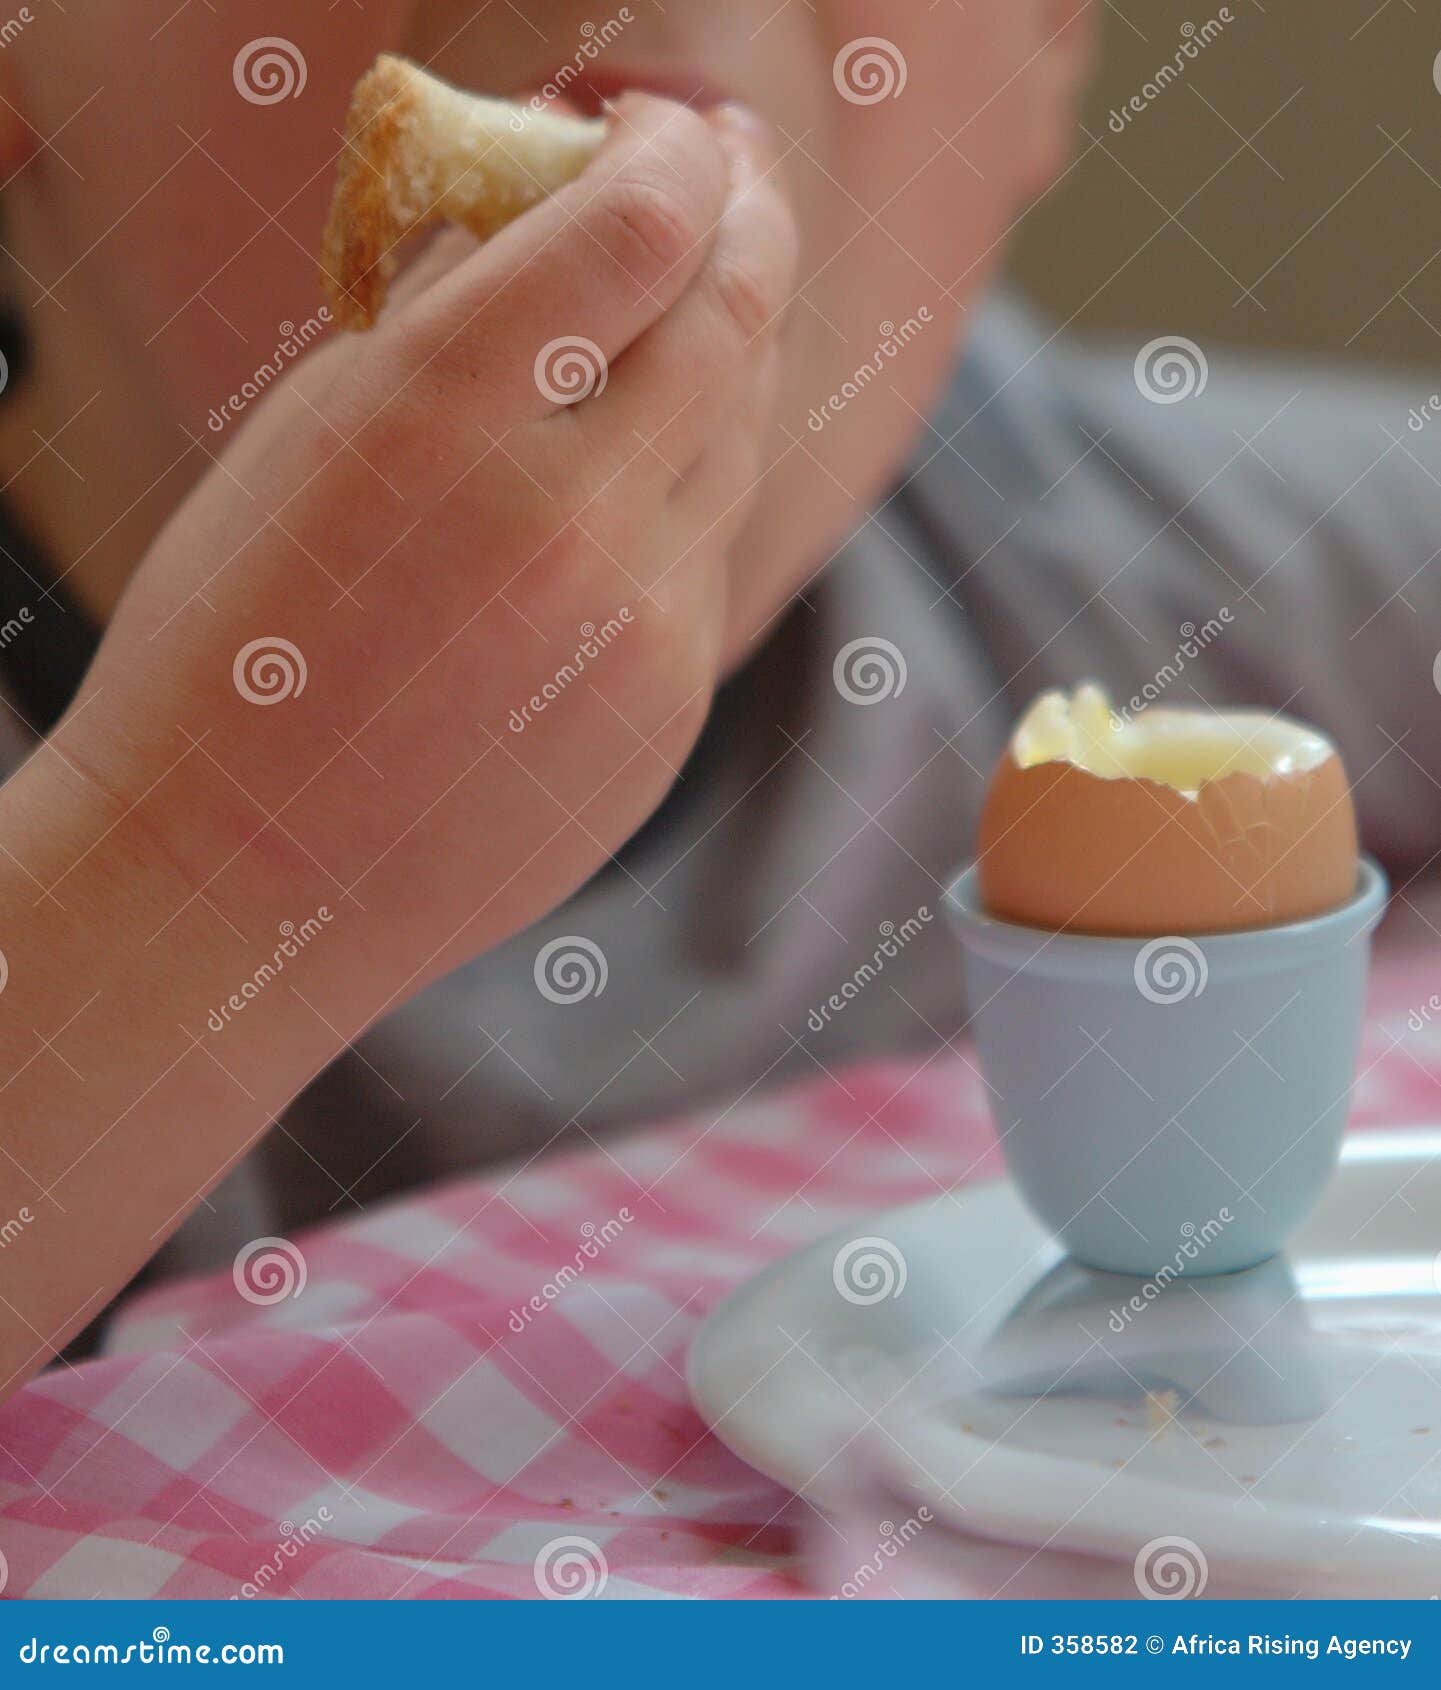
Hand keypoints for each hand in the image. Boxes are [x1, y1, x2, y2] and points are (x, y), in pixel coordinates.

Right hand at [74, 93, 795, 1028]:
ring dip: (724, 359)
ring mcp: (636, 631)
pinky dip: (682, 495)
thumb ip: (442, 319)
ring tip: (686, 320)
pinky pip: (705, 560)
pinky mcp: (668, 714)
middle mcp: (565, 520)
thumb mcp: (306, 441)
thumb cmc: (238, 646)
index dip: (676, 152)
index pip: (642, 222)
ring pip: (735, 443)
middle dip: (746, 227)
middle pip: (733, 319)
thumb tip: (554, 211)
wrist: (241, 876)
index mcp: (440, 415)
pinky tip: (627, 485)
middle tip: (735, 187)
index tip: (668, 136)